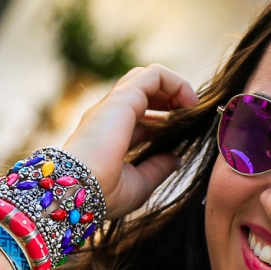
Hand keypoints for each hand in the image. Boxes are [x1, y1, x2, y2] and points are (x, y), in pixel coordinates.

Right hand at [63, 64, 199, 218]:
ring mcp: (115, 104)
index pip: (141, 114)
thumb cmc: (103, 194)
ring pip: (148, 78)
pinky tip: (189, 104)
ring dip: (175, 88)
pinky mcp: (123, 98)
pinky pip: (155, 75)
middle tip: (190, 118)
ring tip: (191, 108)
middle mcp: (110, 115)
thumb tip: (176, 158)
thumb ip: (157, 168)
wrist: (80, 191)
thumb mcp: (139, 184)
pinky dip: (177, 83)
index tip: (183, 133)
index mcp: (110, 133)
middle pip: (144, 91)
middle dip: (171, 100)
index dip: (165, 119)